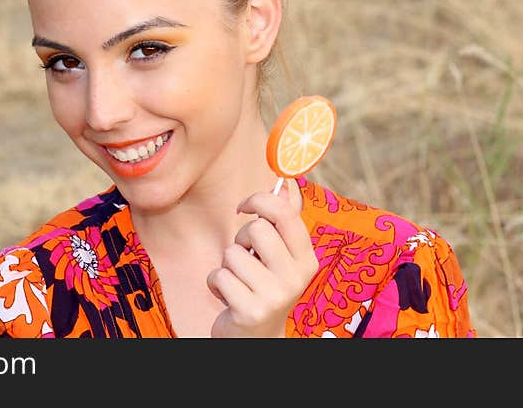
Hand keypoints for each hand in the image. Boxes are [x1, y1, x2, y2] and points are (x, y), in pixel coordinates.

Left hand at [206, 189, 316, 337]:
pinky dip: (215, 284)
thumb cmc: (265, 287)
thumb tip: (287, 182)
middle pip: (256, 229)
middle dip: (241, 239)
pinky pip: (219, 276)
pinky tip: (228, 297)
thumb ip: (284, 220)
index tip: (246, 206)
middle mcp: (296, 277)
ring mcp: (275, 296)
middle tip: (246, 258)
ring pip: (233, 253)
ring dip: (227, 265)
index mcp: (307, 259)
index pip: (286, 214)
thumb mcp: (280, 256)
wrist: (258, 338)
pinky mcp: (250, 311)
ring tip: (239, 281)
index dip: (260, 200)